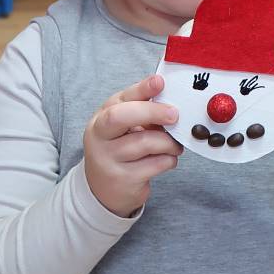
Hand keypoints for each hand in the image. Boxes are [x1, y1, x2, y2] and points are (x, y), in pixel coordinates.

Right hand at [82, 74, 183, 216]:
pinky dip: (168, 159)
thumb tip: (170, 100)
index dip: (141, 89)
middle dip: (152, 111)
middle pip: (121, 116)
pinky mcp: (123, 179)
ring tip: (175, 145)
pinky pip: (154, 164)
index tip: (160, 82)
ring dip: (169, 142)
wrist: (104, 191)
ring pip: (145, 142)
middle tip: (174, 115)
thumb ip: (141, 112)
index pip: (120, 99)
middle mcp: (99, 137)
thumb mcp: (123, 129)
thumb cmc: (119, 151)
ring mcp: (108, 159)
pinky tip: (167, 159)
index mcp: (101, 118)